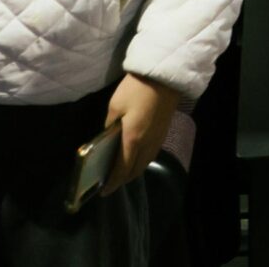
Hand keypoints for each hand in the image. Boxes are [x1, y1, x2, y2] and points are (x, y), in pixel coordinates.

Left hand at [100, 73, 180, 195]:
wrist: (164, 76)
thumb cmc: (136, 89)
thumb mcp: (115, 106)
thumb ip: (110, 125)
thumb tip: (109, 137)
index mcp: (132, 139)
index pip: (121, 169)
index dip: (113, 182)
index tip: (104, 191)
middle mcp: (147, 144)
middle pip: (135, 170)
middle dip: (123, 180)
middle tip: (110, 182)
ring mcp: (157, 139)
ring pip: (145, 163)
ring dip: (133, 171)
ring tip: (121, 172)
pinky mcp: (163, 132)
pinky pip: (151, 155)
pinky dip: (141, 161)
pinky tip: (135, 156)